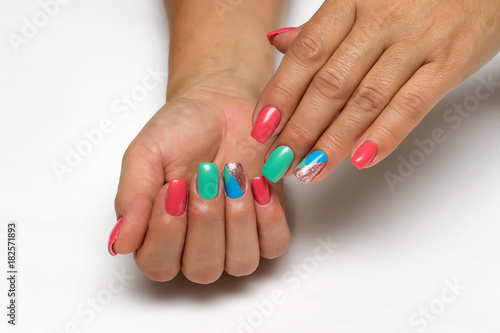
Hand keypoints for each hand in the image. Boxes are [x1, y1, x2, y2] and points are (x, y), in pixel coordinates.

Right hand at [109, 73, 288, 283]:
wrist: (220, 106)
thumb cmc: (181, 131)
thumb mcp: (146, 155)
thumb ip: (132, 198)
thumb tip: (120, 244)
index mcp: (159, 235)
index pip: (159, 265)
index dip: (167, 232)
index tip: (173, 187)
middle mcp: (196, 246)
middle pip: (202, 269)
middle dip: (205, 219)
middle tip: (204, 176)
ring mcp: (234, 240)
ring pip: (240, 262)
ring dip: (237, 218)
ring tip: (232, 176)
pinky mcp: (266, 225)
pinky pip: (274, 244)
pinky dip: (268, 217)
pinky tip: (258, 185)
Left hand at [252, 0, 499, 182]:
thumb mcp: (363, 0)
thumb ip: (321, 28)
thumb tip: (279, 45)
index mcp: (351, 2)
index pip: (306, 55)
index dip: (280, 95)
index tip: (262, 129)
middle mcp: (380, 19)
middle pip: (330, 83)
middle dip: (300, 129)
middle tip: (280, 161)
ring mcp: (416, 41)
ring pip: (365, 100)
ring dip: (334, 141)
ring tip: (311, 169)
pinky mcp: (449, 61)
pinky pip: (411, 104)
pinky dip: (384, 134)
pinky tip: (360, 159)